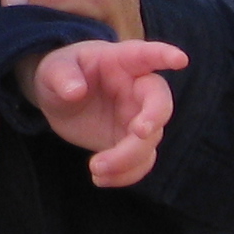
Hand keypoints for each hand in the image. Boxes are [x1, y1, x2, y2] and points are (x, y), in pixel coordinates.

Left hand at [23, 38, 192, 186]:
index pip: (146, 55)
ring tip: (96, 168)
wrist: (59, 99)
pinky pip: (140, 162)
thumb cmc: (62, 73)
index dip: (164, 55)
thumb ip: (62, 76)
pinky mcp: (131, 143)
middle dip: (154, 118)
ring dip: (129, 159)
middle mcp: (137, 90)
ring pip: (149, 141)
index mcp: (121, 62)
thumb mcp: (53, 69)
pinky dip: (124, 175)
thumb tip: (75, 91)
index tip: (180, 59)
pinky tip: (99, 178)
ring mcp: (137, 118)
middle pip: (158, 104)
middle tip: (139, 133)